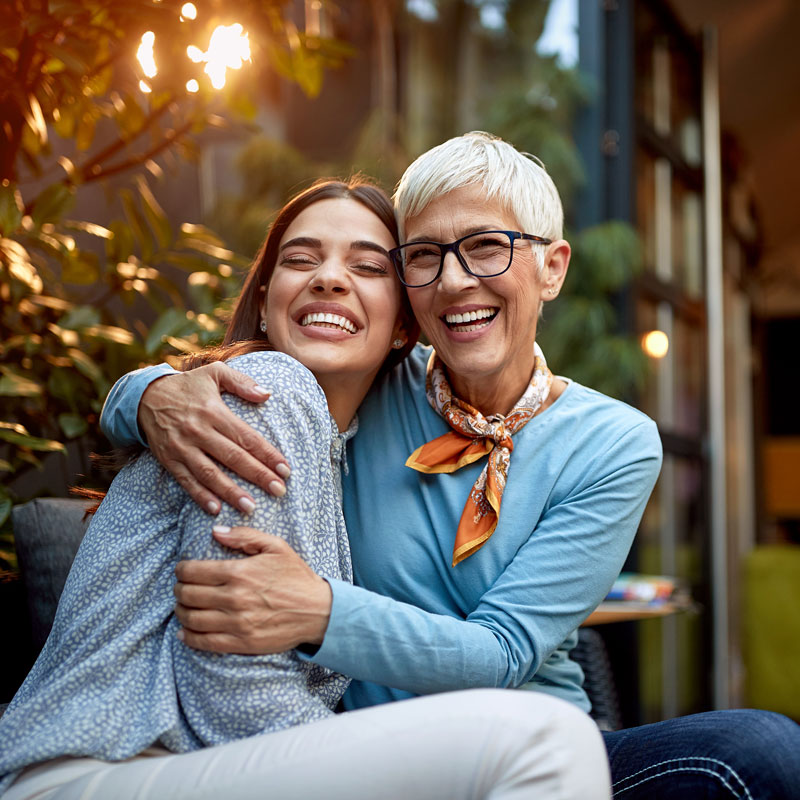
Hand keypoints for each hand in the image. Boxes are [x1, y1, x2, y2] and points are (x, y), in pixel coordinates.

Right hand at [139, 362, 290, 513]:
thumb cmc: (188, 385)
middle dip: (258, 475)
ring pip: (210, 473)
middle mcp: (198, 430)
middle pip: (233, 457)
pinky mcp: (169, 459)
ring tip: (251, 507)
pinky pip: (186, 481)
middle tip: (279, 491)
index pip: (246, 436)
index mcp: (214, 411)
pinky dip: (200, 496)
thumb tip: (267, 395)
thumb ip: (242, 382)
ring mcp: (182, 447)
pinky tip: (216, 509)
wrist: (145, 396)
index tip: (285, 469)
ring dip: (231, 492)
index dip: (267, 454)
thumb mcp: (214, 373)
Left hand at [173, 525, 332, 653]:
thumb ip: (245, 536)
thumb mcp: (276, 547)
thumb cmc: (296, 577)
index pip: (193, 571)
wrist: (318, 611)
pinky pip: (204, 642)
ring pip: (191, 619)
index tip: (182, 570)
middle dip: (178, 590)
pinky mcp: (241, 642)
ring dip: (181, 612)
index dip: (181, 570)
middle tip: (181, 587)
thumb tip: (215, 531)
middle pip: (187, 595)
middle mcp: (234, 598)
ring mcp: (236, 622)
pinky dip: (188, 637)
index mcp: (239, 572)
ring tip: (183, 606)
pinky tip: (185, 632)